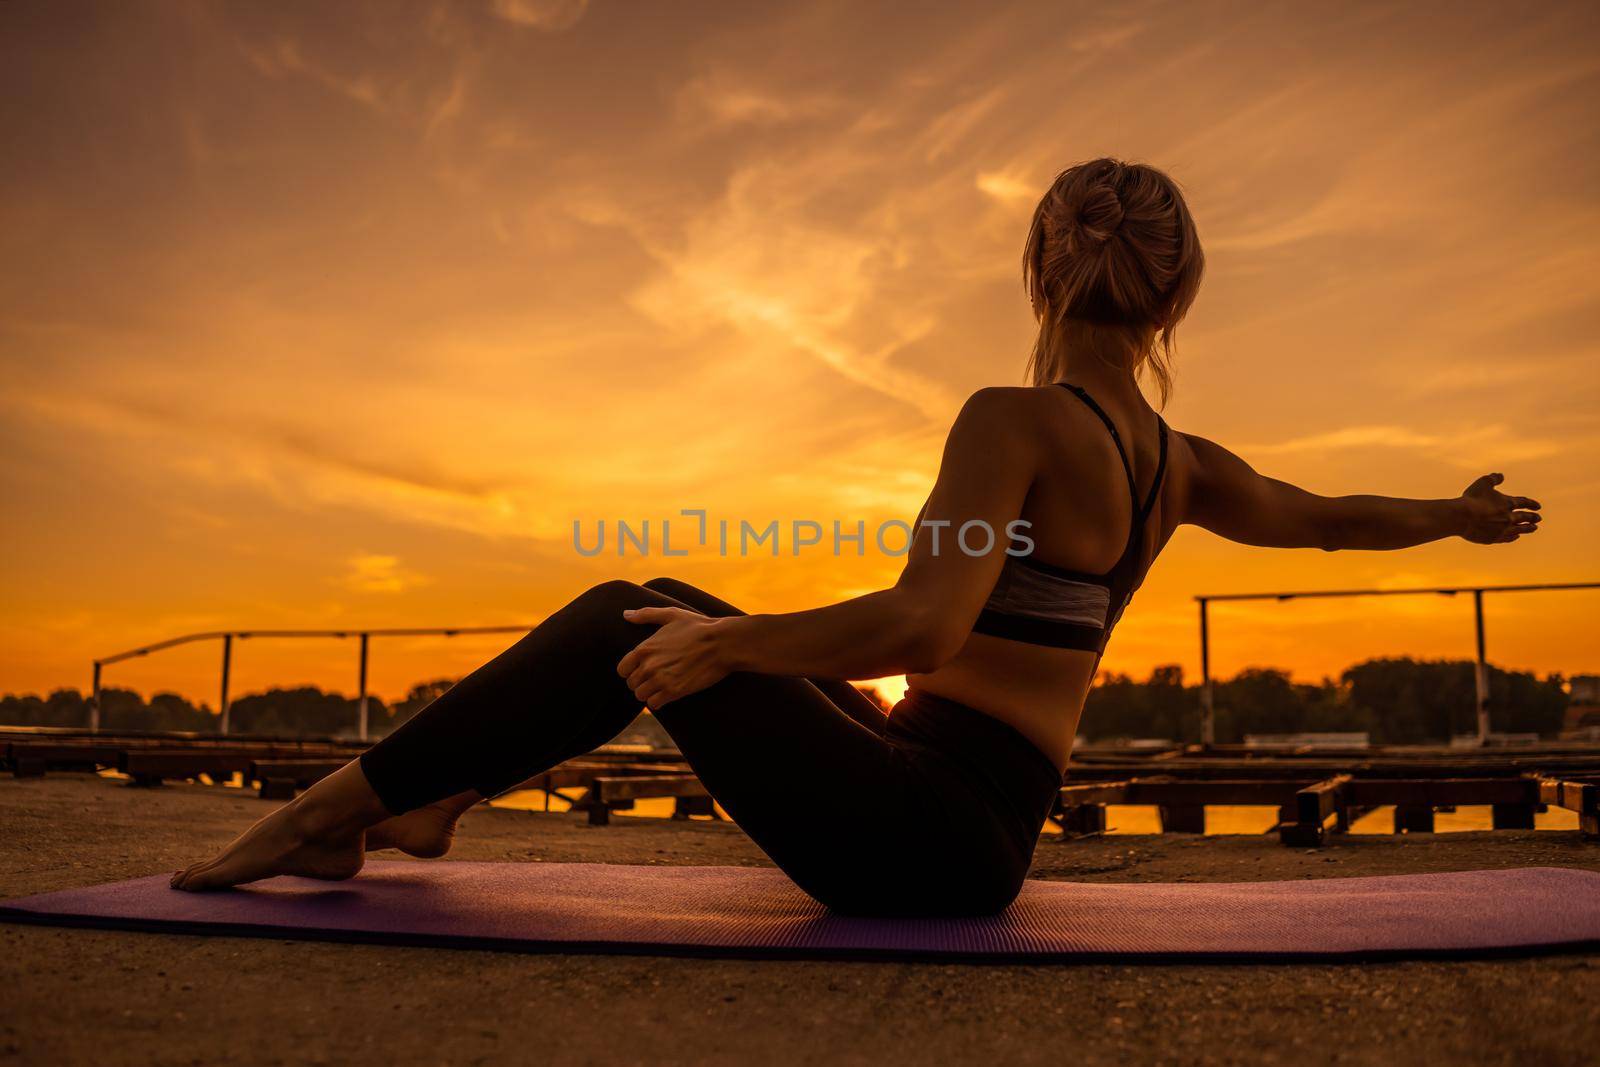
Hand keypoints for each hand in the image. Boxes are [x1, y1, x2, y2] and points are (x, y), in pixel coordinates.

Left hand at [616, 606, 732, 709]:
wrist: (722, 643)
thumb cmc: (698, 627)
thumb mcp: (672, 614)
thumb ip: (646, 614)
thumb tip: (626, 614)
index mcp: (644, 648)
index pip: (622, 669)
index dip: (631, 671)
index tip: (642, 670)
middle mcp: (648, 666)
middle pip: (632, 684)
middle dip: (642, 682)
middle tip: (655, 679)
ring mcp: (660, 680)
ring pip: (641, 696)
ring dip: (649, 693)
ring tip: (660, 688)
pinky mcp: (674, 691)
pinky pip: (654, 704)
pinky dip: (659, 702)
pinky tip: (667, 694)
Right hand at [1458, 473, 1540, 543]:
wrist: (1462, 517)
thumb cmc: (1472, 499)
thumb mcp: (1483, 483)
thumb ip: (1494, 478)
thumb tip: (1501, 476)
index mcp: (1508, 503)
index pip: (1524, 503)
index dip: (1532, 504)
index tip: (1538, 506)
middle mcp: (1509, 517)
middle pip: (1525, 517)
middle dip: (1533, 517)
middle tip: (1539, 518)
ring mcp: (1502, 529)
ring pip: (1520, 529)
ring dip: (1528, 528)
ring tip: (1534, 528)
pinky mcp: (1494, 538)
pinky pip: (1508, 538)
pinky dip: (1514, 537)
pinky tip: (1516, 536)